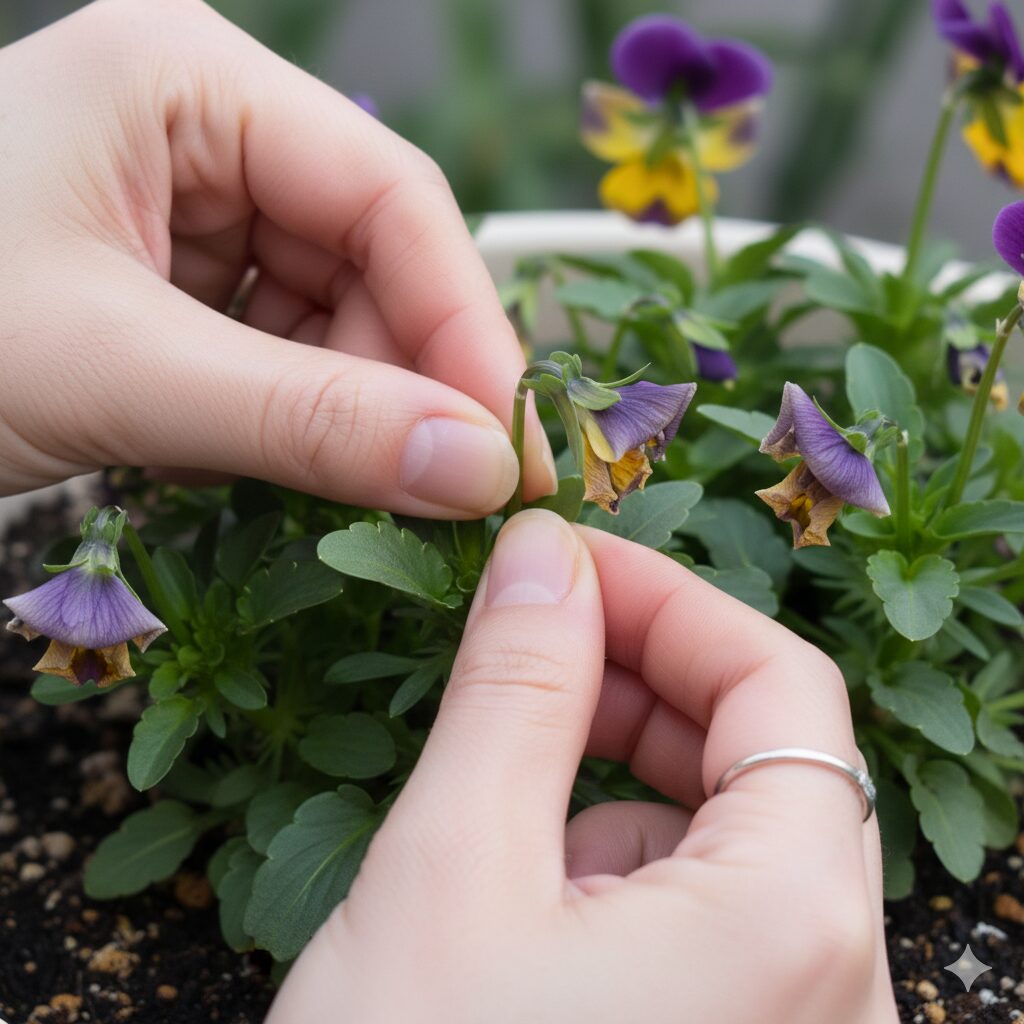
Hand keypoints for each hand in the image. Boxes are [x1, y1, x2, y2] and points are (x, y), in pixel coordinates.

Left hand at [0, 0, 552, 511]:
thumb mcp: (116, 371)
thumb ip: (310, 421)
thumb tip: (479, 470)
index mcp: (190, 79)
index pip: (390, 197)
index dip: (464, 325)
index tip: (507, 445)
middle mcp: (205, 132)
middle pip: (372, 263)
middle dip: (412, 383)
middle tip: (454, 494)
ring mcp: (192, 213)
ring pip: (336, 321)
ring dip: (354, 413)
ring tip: (351, 490)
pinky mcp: (177, 290)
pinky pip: (283, 357)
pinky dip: (298, 424)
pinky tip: (276, 467)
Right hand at [268, 510, 898, 1023]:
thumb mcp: (453, 867)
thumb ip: (516, 688)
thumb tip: (542, 552)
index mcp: (794, 926)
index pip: (779, 685)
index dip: (669, 601)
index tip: (565, 565)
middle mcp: (831, 992)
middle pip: (762, 759)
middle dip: (640, 679)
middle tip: (527, 638)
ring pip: (722, 841)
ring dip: (616, 773)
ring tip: (500, 782)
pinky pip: (699, 922)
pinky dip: (615, 865)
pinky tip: (521, 896)